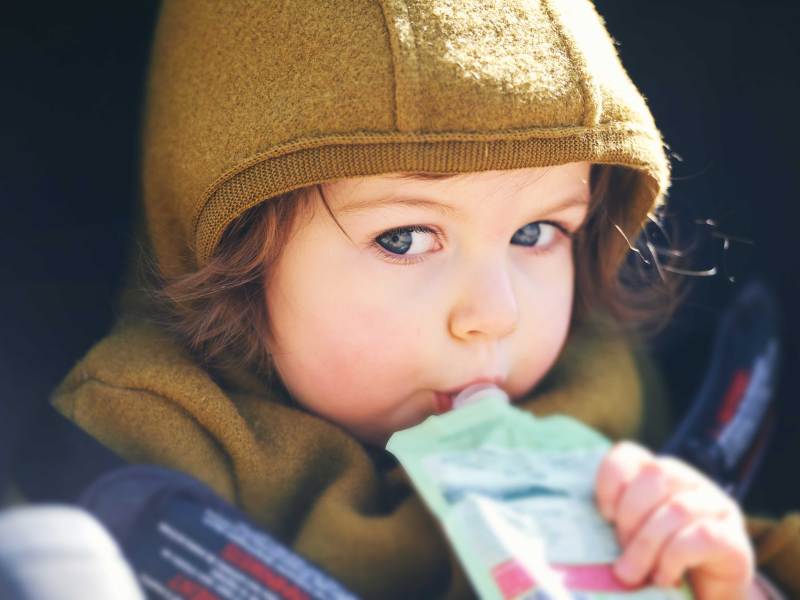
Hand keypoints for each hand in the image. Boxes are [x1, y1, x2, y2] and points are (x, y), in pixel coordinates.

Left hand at [594, 441, 757, 598]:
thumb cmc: (658, 567)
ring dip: (647, 545)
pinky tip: (664, 578)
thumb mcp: (630, 540)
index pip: (629, 454)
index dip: (611, 480)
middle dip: (630, 516)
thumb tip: (583, 536)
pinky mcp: (734, 539)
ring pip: (677, 509)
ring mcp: (717, 507)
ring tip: (633, 574)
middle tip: (621, 552)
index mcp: (659, 475)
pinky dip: (674, 558)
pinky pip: (702, 535)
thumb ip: (614, 527)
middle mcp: (690, 482)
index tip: (604, 515)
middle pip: (655, 475)